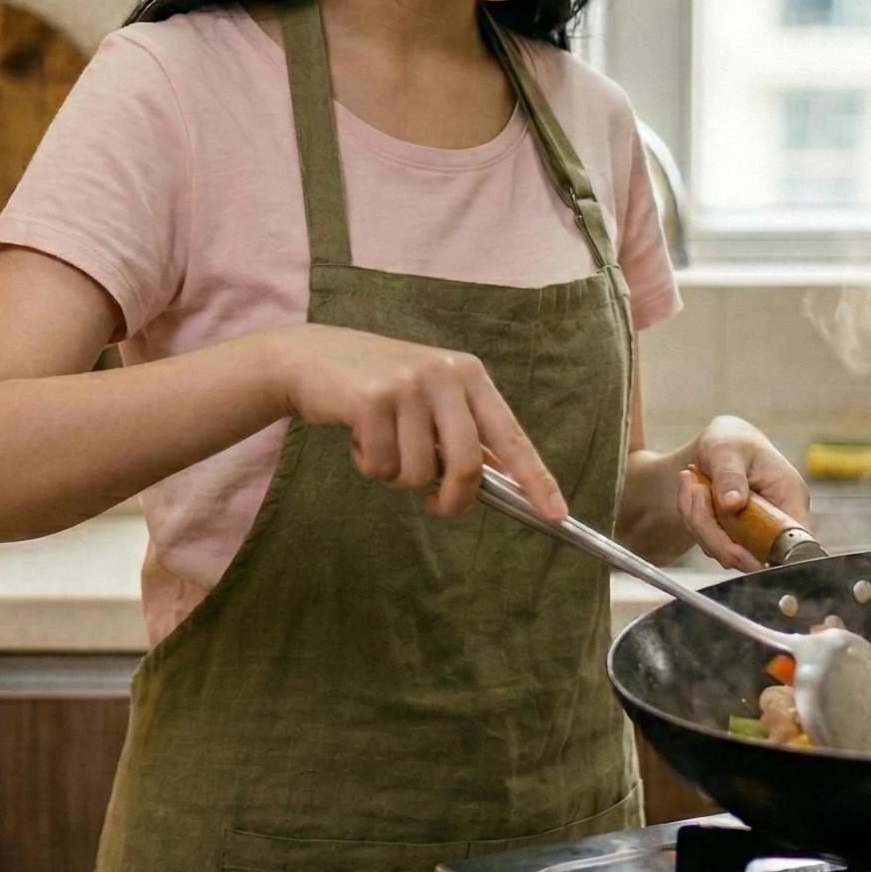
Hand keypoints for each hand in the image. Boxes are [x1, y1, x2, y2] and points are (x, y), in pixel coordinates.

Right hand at [264, 325, 565, 520]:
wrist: (314, 357)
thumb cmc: (380, 387)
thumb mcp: (431, 398)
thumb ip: (464, 433)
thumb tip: (503, 481)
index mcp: (470, 375)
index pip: (512, 436)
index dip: (536, 479)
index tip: (557, 514)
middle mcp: (444, 374)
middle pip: (467, 465)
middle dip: (452, 501)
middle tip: (435, 506)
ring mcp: (408, 385)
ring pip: (420, 472)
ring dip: (399, 478)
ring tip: (383, 449)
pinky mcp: (371, 399)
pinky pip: (382, 466)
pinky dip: (370, 466)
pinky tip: (360, 438)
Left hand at [669, 417, 809, 571]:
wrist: (715, 447)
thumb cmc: (731, 442)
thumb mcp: (727, 449)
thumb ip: (730, 475)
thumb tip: (733, 503)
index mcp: (790, 499)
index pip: (792, 543)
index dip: (766, 554)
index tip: (733, 548)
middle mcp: (777, 522)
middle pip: (752, 555)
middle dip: (715, 532)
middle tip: (696, 493)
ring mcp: (756, 534)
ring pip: (726, 552)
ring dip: (699, 521)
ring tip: (690, 482)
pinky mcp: (735, 539)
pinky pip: (711, 544)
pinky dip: (694, 521)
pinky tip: (691, 491)